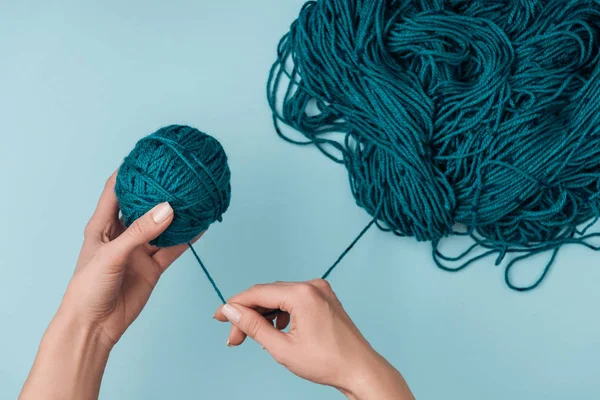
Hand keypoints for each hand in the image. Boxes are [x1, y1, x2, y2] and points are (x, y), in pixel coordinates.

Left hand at [21, 171, 193, 399]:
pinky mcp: (153, 267)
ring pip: (162, 226)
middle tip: (178, 173)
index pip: (115, 190)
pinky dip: (187, 238)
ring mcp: (139, 251)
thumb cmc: (88, 289)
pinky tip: (200, 225)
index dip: (130, 171)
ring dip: (177, 214)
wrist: (94, 327)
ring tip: (195, 197)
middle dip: (159, 190)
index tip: (148, 155)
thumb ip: (140, 233)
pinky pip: (173, 248)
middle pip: (143, 205)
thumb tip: (169, 209)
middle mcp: (122, 235)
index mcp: (102, 225)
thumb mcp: (111, 255)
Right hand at [214, 280, 413, 399]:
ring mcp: (320, 290)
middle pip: (268, 294)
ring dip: (264, 315)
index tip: (218, 317)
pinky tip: (276, 331)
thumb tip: (230, 311)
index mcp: (302, 294)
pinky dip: (281, 313)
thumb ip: (253, 326)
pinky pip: (294, 299)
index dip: (234, 305)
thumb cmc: (327, 362)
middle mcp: (312, 285)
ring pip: (280, 297)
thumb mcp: (282, 348)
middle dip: (248, 315)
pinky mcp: (324, 298)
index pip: (257, 293)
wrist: (359, 369)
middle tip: (234, 339)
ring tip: (253, 338)